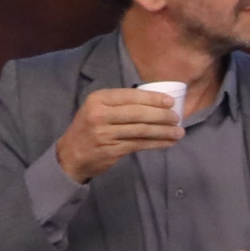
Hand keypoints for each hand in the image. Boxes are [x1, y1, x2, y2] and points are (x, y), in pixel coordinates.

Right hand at [54, 87, 183, 183]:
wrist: (70, 154)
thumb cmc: (89, 128)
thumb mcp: (97, 109)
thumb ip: (119, 104)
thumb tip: (155, 102)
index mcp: (98, 99)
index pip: (130, 96)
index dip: (152, 98)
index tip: (170, 102)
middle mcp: (100, 115)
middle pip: (138, 113)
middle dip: (161, 115)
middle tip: (177, 117)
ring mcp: (105, 133)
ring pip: (141, 130)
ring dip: (163, 131)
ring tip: (179, 132)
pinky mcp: (112, 150)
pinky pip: (139, 144)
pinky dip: (156, 143)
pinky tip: (168, 142)